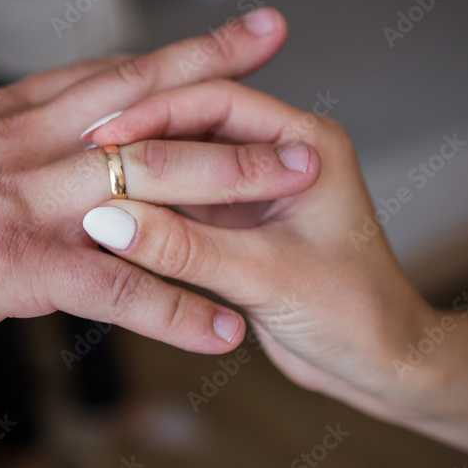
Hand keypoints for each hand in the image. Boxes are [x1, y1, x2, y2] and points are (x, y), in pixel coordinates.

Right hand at [0, 9, 319, 354]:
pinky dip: (174, 309)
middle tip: (283, 56)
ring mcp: (32, 202)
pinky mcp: (24, 268)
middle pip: (142, 104)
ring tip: (295, 181)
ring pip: (149, 181)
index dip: (176, 54)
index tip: (233, 35)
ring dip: (227, 181)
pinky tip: (222, 325)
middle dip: (219, 80)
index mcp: (7, 114)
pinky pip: (117, 288)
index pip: (111, 74)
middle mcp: (30, 144)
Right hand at [85, 79, 437, 419]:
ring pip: (187, 165)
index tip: (106, 136)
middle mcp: (282, 155)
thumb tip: (110, 222)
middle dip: (143, 139)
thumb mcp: (266, 276)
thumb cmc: (355, 314)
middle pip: (197, 126)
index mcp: (306, 144)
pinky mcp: (242, 225)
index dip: (156, 113)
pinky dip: (153, 211)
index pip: (219, 102)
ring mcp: (259, 190)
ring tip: (90, 185)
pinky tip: (114, 217)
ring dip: (144, 176)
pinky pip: (187, 205)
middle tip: (88, 154)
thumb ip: (186, 248)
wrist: (380, 365)